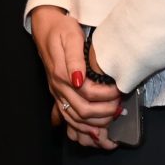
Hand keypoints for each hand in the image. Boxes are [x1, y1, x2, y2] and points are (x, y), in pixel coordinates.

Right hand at [31, 5, 120, 148]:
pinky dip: (80, 131)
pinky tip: (93, 136)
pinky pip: (67, 119)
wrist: (45, 27)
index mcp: (62, 74)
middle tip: (120, 109)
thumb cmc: (61, 29)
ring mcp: (57, 93)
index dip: (106, 96)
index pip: (87, 94)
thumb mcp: (71, 36)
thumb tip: (78, 80)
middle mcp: (58, 87)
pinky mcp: (58, 95)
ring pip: (73, 120)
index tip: (119, 90)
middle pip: (81, 112)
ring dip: (93, 127)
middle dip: (104, 115)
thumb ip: (75, 59)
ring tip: (111, 126)